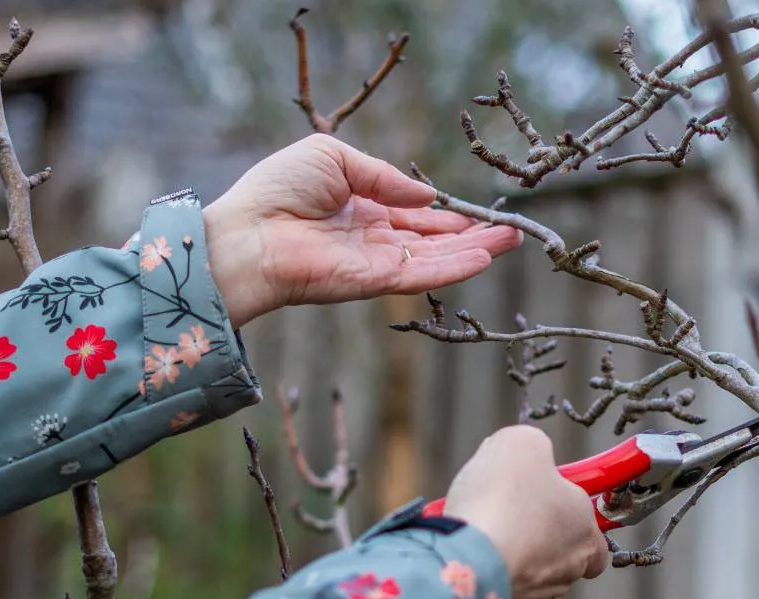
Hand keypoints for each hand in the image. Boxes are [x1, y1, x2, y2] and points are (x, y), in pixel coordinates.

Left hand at [201, 134, 522, 326]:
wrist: (247, 232)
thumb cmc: (277, 190)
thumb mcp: (333, 157)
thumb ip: (383, 176)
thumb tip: (427, 196)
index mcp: (359, 207)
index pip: (413, 215)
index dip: (446, 215)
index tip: (477, 214)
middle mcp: (372, 238)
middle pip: (433, 240)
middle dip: (472, 236)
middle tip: (510, 232)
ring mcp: (375, 262)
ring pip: (436, 259)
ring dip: (474, 251)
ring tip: (511, 242)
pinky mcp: (375, 282)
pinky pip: (422, 275)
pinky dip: (454, 267)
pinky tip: (482, 258)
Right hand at [442, 426, 608, 598]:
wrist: (466, 554)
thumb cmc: (503, 498)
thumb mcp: (522, 444)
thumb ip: (535, 446)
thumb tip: (530, 454)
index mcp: (585, 533)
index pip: (596, 539)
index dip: (574, 519)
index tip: (549, 501)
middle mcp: (567, 570)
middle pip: (558, 553)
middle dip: (535, 535)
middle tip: (507, 510)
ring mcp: (535, 597)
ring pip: (527, 573)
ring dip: (509, 553)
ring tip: (481, 529)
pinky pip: (498, 587)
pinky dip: (486, 571)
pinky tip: (467, 552)